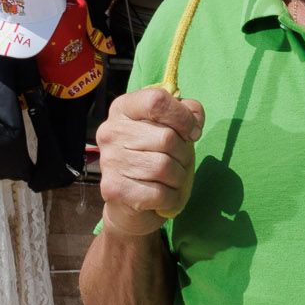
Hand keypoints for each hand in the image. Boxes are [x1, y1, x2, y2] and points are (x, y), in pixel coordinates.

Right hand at [96, 86, 203, 235]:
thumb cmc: (154, 158)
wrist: (130, 203)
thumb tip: (195, 121)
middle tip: (179, 163)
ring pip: (164, 167)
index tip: (192, 133)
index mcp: (123, 109)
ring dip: (179, 178)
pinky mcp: (114, 189)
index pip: (157, 101)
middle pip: (166, 138)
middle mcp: (111, 131)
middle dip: (183, 154)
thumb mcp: (171, 128)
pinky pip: (159, 192)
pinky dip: (171, 197)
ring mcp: (109, 161)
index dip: (183, 117)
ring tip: (171, 180)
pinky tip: (165, 196)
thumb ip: (186, 113)